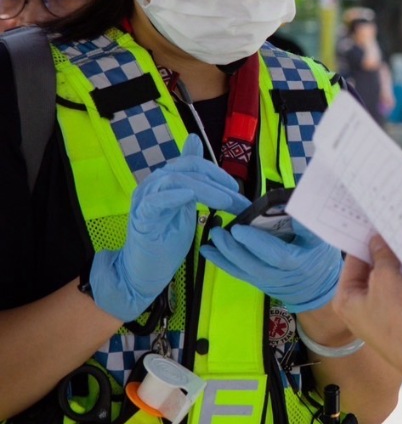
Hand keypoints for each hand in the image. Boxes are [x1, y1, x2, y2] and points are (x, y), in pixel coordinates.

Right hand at [90, 135, 247, 321]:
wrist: (143, 271)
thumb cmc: (167, 241)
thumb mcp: (188, 210)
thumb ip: (197, 186)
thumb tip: (203, 153)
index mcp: (166, 181)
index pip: (192, 163)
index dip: (216, 171)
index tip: (236, 188)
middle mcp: (154, 184)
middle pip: (186, 168)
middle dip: (216, 182)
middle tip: (237, 198)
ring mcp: (145, 199)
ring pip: (174, 180)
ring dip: (204, 189)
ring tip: (225, 202)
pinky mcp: (141, 217)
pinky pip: (154, 201)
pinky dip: (172, 196)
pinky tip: (190, 197)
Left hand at [202, 219, 342, 312]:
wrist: (318, 287)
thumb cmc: (319, 253)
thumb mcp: (321, 235)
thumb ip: (306, 220)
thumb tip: (292, 195)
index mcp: (302, 258)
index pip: (281, 252)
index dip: (260, 242)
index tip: (243, 227)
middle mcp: (286, 272)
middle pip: (260, 262)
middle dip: (239, 246)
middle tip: (224, 230)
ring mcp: (271, 280)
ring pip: (247, 269)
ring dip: (227, 253)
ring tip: (214, 236)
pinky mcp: (259, 283)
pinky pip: (239, 274)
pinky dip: (222, 262)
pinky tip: (207, 250)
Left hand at [333, 238, 401, 371]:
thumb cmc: (395, 318)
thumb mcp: (387, 278)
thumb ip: (382, 256)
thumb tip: (377, 240)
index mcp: (345, 299)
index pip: (353, 262)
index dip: (366, 243)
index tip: (378, 228)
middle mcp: (357, 311)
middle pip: (372, 275)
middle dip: (388, 260)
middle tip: (399, 240)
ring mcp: (377, 321)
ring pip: (391, 288)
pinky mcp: (397, 328)